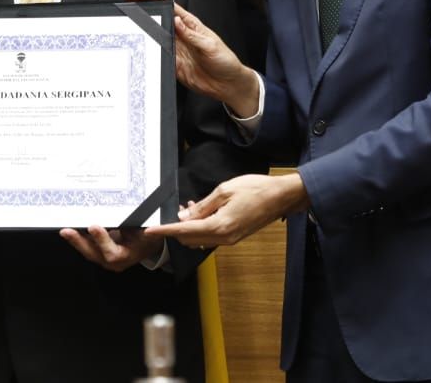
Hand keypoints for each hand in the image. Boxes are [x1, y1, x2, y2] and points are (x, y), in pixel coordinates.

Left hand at [59, 226, 162, 272]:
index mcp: (125, 257)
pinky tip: (70, 228)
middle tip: (67, 231)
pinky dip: (78, 237)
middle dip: (79, 242)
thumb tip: (144, 227)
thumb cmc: (147, 239)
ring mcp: (103, 257)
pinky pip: (86, 245)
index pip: (112, 253)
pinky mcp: (97, 251)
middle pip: (92, 253)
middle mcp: (112, 261)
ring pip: (86, 250)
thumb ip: (146, 232)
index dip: (102, 240)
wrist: (146, 246)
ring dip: (75, 240)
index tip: (93, 227)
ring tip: (65, 230)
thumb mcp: (150, 235)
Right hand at [124, 0, 259, 116]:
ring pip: (156, 36)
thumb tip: (176, 22)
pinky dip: (149, 52)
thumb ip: (192, 35)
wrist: (228, 85)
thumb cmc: (225, 62)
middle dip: (144, 10)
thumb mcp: (210, 46)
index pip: (171, 8)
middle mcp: (182, 36)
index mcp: (192, 25)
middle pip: (159, 20)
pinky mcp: (174, 64)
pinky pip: (159, 56)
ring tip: (129, 22)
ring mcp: (176, 50)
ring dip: (143, 29)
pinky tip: (140, 46)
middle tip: (129, 2)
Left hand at [145, 173, 307, 247]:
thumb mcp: (223, 191)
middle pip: (190, 238)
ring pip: (200, 238)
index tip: (150, 230)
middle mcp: (224, 238)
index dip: (165, 230)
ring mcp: (230, 240)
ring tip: (187, 207)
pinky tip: (201, 211)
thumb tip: (184, 217)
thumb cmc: (255, 189)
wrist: (281, 197)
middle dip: (177, 227)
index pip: (185, 231)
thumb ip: (202, 206)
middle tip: (172, 210)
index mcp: (219, 227)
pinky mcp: (234, 236)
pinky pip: (211, 235)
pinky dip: (201, 226)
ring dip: (189, 227)